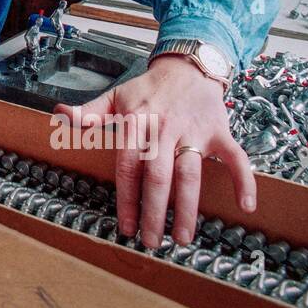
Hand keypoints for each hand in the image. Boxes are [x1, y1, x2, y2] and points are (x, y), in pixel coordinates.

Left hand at [54, 54, 255, 247]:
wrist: (187, 65)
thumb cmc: (148, 88)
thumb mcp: (115, 96)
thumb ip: (90, 112)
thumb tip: (61, 116)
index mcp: (137, 122)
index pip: (128, 166)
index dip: (126, 198)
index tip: (125, 226)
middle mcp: (165, 128)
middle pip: (158, 176)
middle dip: (154, 212)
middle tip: (151, 242)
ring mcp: (194, 130)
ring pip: (191, 173)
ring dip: (188, 209)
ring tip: (182, 238)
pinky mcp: (219, 131)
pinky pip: (235, 158)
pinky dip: (243, 180)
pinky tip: (246, 206)